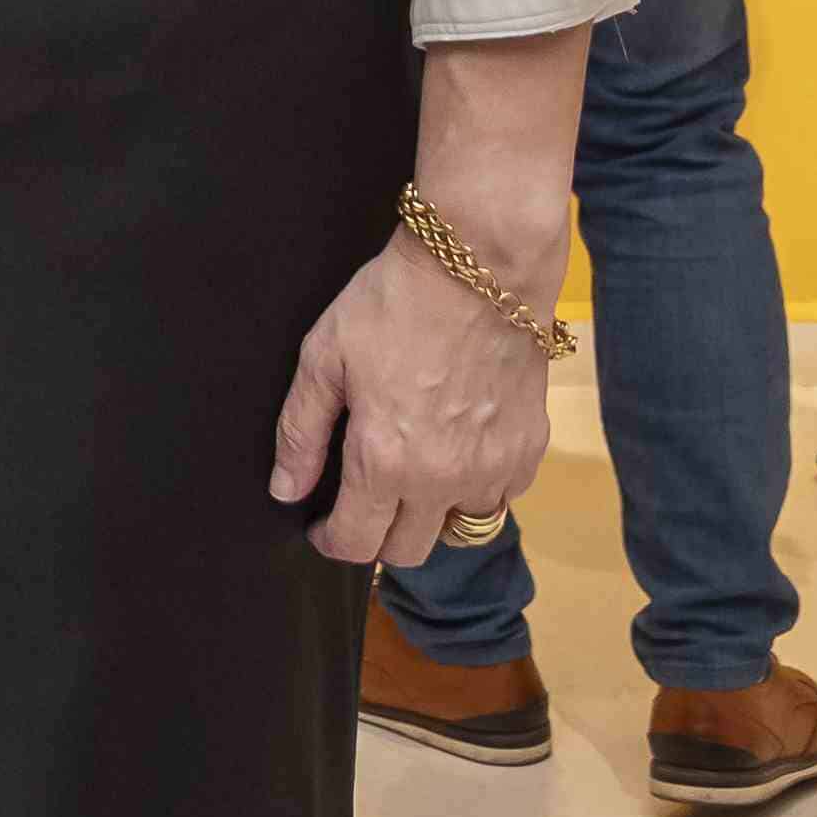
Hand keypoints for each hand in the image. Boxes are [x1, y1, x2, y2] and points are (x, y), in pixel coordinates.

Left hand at [267, 221, 560, 566]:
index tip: (322, 526)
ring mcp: (492, 468)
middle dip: (375, 537)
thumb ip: (301, 431)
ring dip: (429, 517)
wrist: (480, 265)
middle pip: (407, 551)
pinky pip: (500, 497)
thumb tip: (286, 490)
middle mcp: (442, 479)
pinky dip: (476, 489)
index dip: (331, 541)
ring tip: (411, 479)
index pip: (356, 542)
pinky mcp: (530, 449)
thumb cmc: (395, 302)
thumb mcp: (324, 356)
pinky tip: (458, 454)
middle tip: (362, 503)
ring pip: (457, 530)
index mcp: (385, 460)